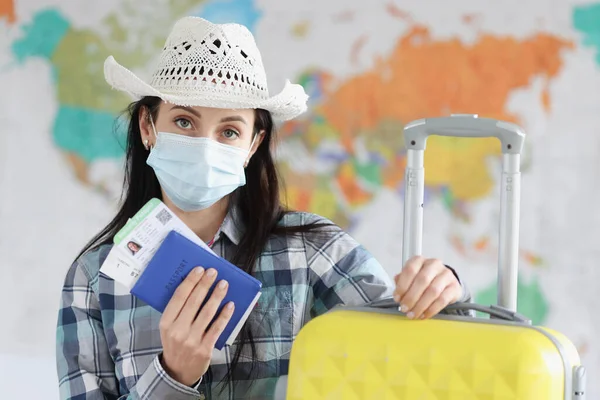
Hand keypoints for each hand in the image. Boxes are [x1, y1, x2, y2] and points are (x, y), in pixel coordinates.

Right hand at [159, 267, 234, 385]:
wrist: (177, 372)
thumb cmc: (175, 343)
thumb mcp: (169, 328)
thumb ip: (178, 310)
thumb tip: (194, 286)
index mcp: (166, 323)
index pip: (178, 298)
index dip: (189, 282)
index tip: (199, 270)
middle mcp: (177, 331)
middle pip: (193, 302)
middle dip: (204, 285)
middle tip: (213, 272)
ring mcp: (191, 340)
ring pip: (207, 313)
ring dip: (216, 296)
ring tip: (223, 284)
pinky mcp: (204, 349)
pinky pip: (217, 328)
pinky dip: (224, 315)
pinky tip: (230, 304)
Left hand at [393, 256, 461, 319]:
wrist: (445, 282)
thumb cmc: (425, 280)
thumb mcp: (411, 278)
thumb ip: (402, 282)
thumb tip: (397, 293)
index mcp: (420, 260)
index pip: (410, 270)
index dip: (402, 286)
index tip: (397, 298)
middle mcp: (434, 264)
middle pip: (422, 280)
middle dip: (411, 297)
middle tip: (405, 308)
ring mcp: (446, 275)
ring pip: (433, 291)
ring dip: (420, 305)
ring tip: (413, 314)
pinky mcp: (454, 287)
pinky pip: (442, 300)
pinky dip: (431, 310)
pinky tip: (424, 315)